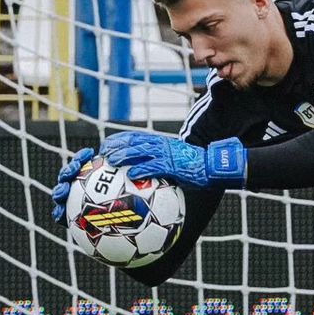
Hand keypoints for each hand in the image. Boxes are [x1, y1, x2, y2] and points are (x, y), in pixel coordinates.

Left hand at [100, 131, 246, 188]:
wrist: (211, 166)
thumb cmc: (194, 167)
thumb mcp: (175, 162)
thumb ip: (160, 166)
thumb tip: (146, 178)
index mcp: (160, 142)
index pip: (134, 136)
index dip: (118, 139)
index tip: (105, 145)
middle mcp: (160, 145)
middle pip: (133, 141)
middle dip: (116, 145)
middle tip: (102, 153)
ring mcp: (165, 153)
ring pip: (139, 150)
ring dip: (123, 155)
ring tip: (111, 161)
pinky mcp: (171, 164)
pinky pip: (153, 166)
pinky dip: (141, 169)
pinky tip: (131, 175)